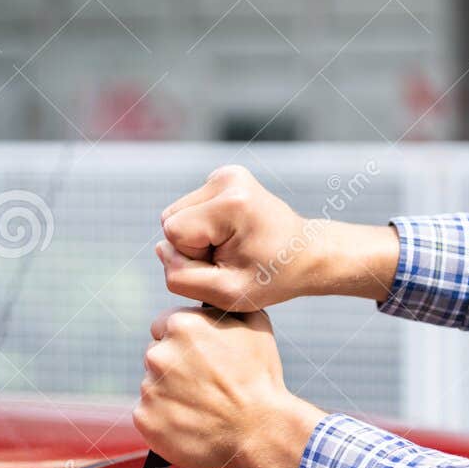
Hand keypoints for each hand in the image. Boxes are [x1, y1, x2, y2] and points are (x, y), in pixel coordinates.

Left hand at [133, 305, 324, 467]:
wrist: (260, 430)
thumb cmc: (260, 379)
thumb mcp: (255, 326)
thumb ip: (224, 307)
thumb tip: (214, 299)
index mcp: (181, 325)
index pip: (163, 326)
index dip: (184, 342)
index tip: (200, 358)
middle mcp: (158, 354)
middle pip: (157, 356)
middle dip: (176, 367)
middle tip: (205, 385)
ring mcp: (149, 388)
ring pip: (154, 386)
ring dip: (172, 394)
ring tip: (203, 407)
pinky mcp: (145, 419)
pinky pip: (149, 415)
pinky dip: (165, 420)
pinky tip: (191, 423)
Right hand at [157, 164, 399, 310]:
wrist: (307, 254)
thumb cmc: (272, 278)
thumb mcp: (227, 294)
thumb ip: (182, 277)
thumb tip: (161, 248)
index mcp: (231, 203)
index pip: (173, 233)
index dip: (192, 257)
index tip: (227, 264)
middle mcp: (227, 178)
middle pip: (171, 219)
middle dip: (193, 246)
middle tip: (231, 258)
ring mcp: (227, 174)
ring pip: (177, 214)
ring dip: (198, 238)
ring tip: (233, 248)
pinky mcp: (226, 177)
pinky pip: (190, 208)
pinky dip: (205, 226)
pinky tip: (233, 235)